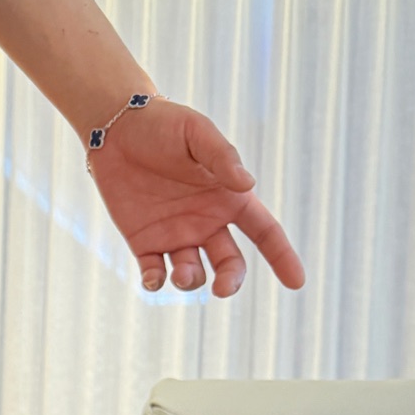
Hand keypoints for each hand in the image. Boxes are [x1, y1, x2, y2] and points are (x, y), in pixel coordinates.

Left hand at [88, 99, 304, 297]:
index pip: (265, 231)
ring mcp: (175, 234)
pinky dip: (155, 283)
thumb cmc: (164, 125)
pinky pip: (154, 273)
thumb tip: (247, 183)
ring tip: (181, 273)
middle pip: (229, 263)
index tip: (297, 282)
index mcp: (229, 198)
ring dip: (191, 280)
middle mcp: (207, 221)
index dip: (282, 257)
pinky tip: (155, 279)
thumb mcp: (197, 133)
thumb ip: (222, 157)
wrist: (117, 128)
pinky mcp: (144, 242)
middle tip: (222, 289)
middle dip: (230, 280)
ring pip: (192, 273)